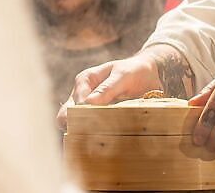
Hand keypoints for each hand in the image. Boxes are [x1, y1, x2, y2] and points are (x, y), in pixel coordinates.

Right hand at [56, 45, 189, 130]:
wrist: (148, 74)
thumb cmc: (135, 70)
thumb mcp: (124, 75)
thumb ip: (108, 88)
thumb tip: (88, 103)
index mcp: (84, 81)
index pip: (75, 104)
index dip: (84, 117)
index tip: (100, 125)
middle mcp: (81, 95)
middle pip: (66, 118)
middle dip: (77, 129)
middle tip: (96, 137)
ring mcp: (87, 108)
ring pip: (75, 127)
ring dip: (86, 135)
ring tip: (103, 140)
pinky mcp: (97, 118)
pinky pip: (89, 131)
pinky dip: (94, 137)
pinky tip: (106, 142)